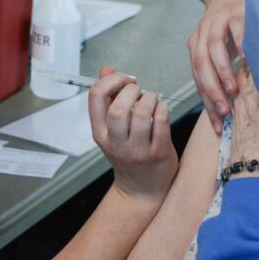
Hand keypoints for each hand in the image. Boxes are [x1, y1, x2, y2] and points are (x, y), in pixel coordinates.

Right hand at [89, 66, 178, 204]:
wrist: (142, 190)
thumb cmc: (128, 153)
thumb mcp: (112, 129)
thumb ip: (109, 98)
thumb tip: (106, 69)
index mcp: (100, 133)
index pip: (95, 97)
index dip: (111, 80)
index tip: (123, 80)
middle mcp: (115, 142)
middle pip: (117, 108)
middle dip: (131, 91)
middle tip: (138, 92)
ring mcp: (137, 150)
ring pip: (141, 113)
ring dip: (149, 98)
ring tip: (151, 101)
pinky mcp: (158, 153)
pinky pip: (161, 121)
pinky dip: (162, 109)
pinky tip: (161, 111)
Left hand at [187, 0, 250, 135]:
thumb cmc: (229, 27)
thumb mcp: (220, 50)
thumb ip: (220, 73)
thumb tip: (227, 110)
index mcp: (196, 48)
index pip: (198, 80)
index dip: (207, 104)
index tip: (218, 126)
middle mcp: (202, 35)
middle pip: (201, 66)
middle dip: (212, 92)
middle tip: (223, 112)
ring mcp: (217, 21)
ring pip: (214, 48)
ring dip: (223, 71)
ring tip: (232, 91)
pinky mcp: (235, 10)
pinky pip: (236, 29)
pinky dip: (240, 43)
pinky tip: (246, 59)